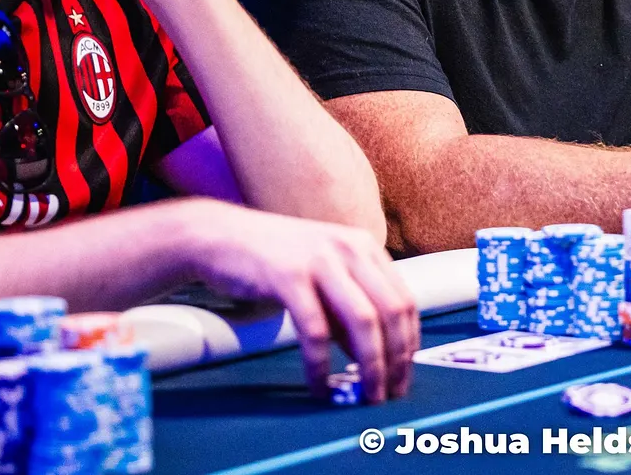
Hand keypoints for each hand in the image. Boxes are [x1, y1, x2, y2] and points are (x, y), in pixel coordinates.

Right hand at [182, 200, 418, 401]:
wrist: (220, 235)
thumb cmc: (273, 259)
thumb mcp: (323, 275)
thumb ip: (347, 309)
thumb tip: (371, 357)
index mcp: (364, 247)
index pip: (405, 299)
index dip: (409, 342)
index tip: (404, 374)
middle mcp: (350, 249)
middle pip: (392, 311)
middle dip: (396, 359)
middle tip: (390, 393)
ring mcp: (320, 260)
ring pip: (362, 321)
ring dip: (370, 365)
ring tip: (365, 395)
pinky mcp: (289, 277)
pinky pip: (316, 330)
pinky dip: (321, 364)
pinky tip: (320, 385)